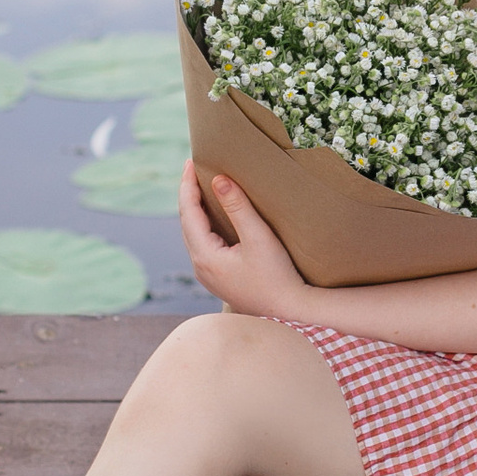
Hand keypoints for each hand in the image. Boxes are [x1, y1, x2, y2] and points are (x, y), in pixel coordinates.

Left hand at [179, 159, 313, 320]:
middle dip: (189, 195)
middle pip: (187, 223)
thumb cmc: (276, 276)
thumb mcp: (258, 237)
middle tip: (193, 169)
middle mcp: (200, 266)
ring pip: (194, 234)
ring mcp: (208, 275)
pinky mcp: (218, 278)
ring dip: (196, 210)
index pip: (189, 212)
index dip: (188, 185)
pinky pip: (203, 244)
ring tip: (201, 187)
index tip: (190, 162)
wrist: (289, 313)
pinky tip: (214, 216)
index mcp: (205, 256)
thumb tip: (218, 180)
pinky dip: (204, 224)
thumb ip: (237, 207)